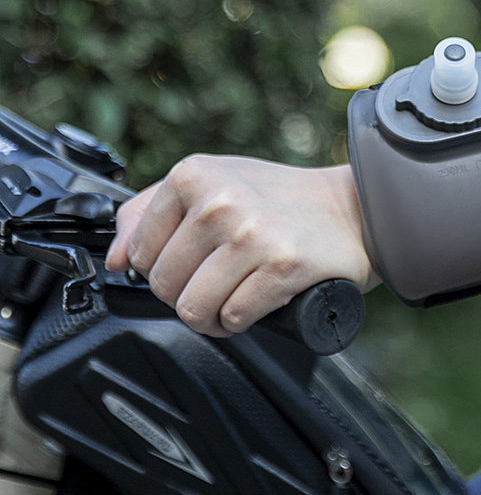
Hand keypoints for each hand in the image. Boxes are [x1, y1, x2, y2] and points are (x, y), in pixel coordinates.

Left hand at [105, 155, 378, 336]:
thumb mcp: (215, 183)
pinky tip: (260, 300)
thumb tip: (114, 259)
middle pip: (164, 286)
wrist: (352, 210)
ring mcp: (252, 232)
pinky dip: (242, 320)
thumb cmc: (281, 200)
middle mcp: (220, 200)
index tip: (192, 264)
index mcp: (194, 174)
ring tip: (237, 295)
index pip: (138, 253)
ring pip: (194, 309)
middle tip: (220, 282)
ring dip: (214, 315)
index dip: (164, 269)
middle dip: (188, 295)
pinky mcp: (282, 264)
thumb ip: (152, 211)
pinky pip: (234, 318)